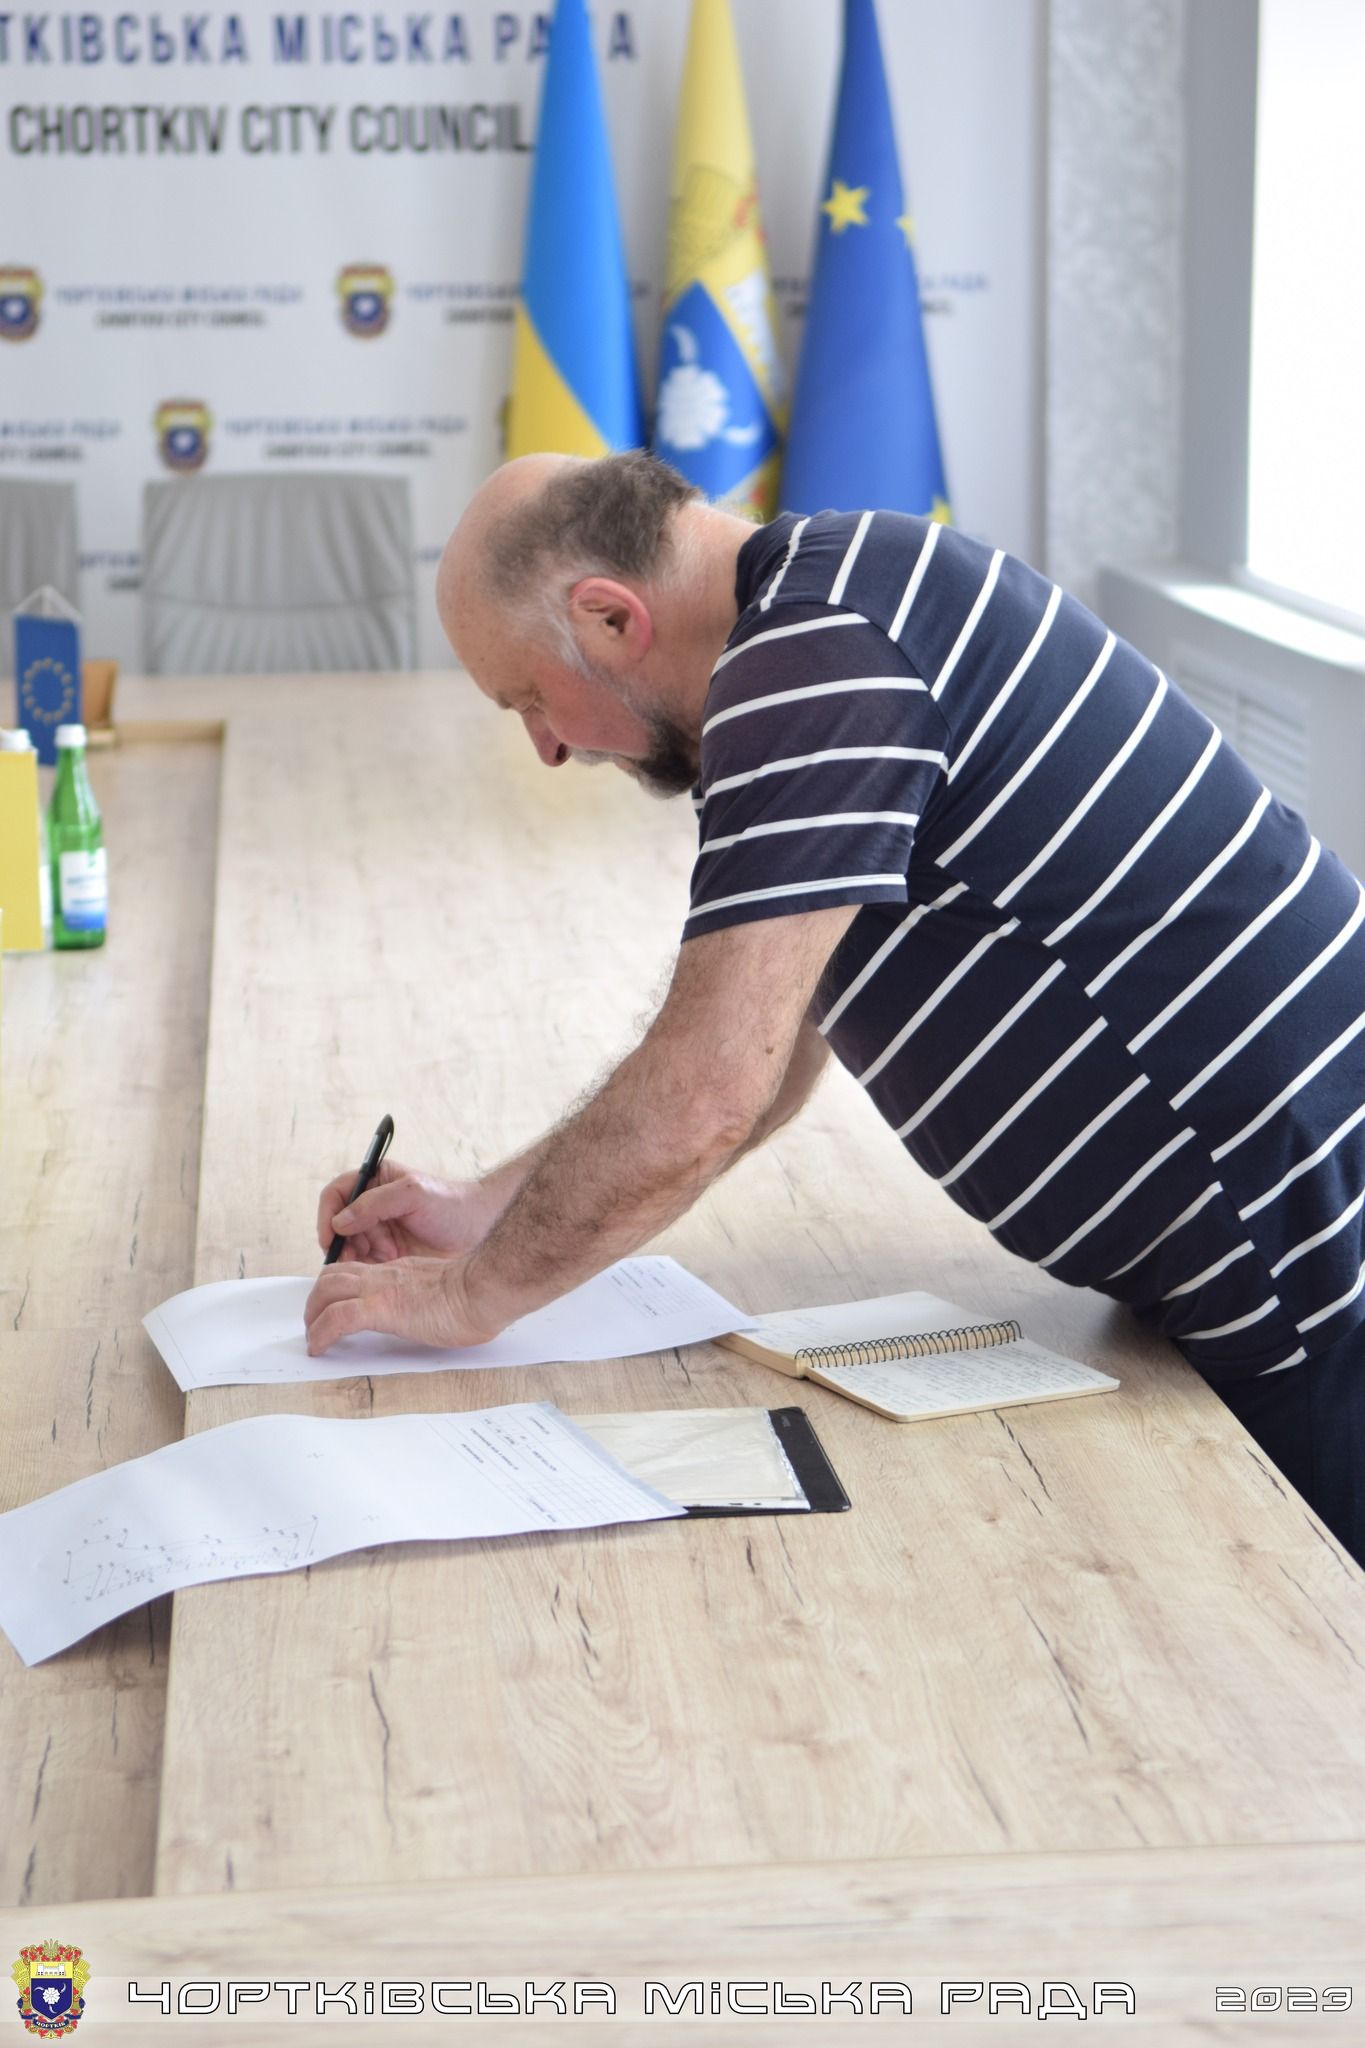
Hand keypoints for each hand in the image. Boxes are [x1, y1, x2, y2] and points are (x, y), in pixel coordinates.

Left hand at [303, 1255, 497, 1355]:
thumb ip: (428, 1297)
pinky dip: (321, 1334)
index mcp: (399, 1271)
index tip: (334, 1308)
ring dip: (312, 1315)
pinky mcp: (381, 1309)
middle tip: (314, 1324)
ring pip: (326, 1291)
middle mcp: (384, 1276)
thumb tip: (431, 1314)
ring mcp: (380, 1290)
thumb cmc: (478, 1294)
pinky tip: (319, 1348)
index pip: (355, 1271)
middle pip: (332, 1277)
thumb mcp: (443, 1291)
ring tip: (313, 1338)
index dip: (337, 1288)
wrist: (484, 1289)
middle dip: (315, 1300)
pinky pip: (337, 1319)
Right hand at [316, 1160, 498, 1262]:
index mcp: (376, 1181)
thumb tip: (342, 1220)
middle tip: (354, 1257)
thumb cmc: (453, 1205)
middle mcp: (374, 1205)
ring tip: (381, 1259)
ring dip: (358, 1255)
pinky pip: (365, 1263)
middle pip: (339, 1224)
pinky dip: (368, 1268)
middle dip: (344, 1240)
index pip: (337, 1194)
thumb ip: (376, 1202)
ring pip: (350, 1245)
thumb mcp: (415, 1194)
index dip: (328, 1214)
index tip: (331, 1236)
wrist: (481, 1230)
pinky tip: (384, 1269)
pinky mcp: (389, 1254)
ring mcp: (380, 1230)